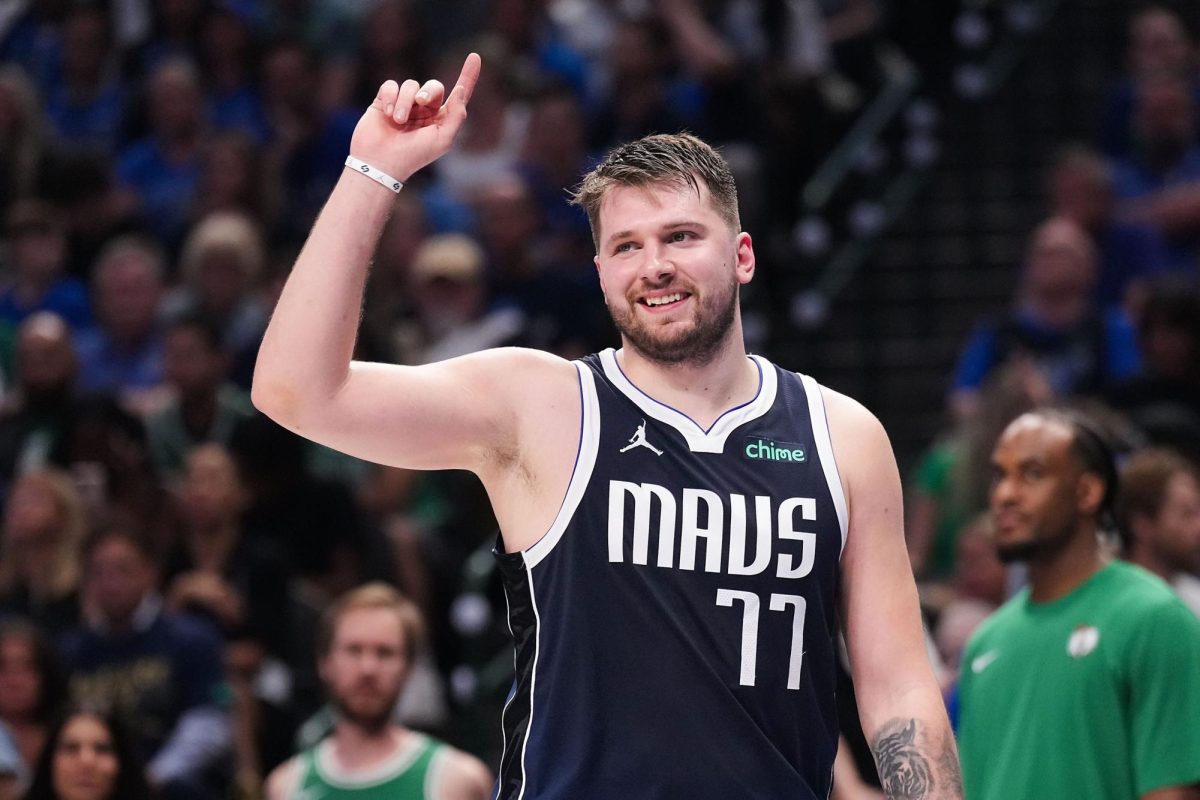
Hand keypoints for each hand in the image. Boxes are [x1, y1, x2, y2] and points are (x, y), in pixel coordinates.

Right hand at [349, 53, 480, 184]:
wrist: (381, 163)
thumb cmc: (414, 155)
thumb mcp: (443, 139)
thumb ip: (457, 115)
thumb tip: (461, 89)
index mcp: (441, 119)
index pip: (458, 94)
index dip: (468, 76)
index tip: (475, 57)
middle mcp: (424, 110)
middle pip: (433, 86)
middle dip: (428, 91)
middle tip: (420, 102)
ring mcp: (404, 104)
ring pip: (410, 85)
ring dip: (405, 101)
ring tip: (398, 120)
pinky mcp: (384, 101)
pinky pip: (391, 85)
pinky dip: (390, 96)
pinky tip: (387, 113)